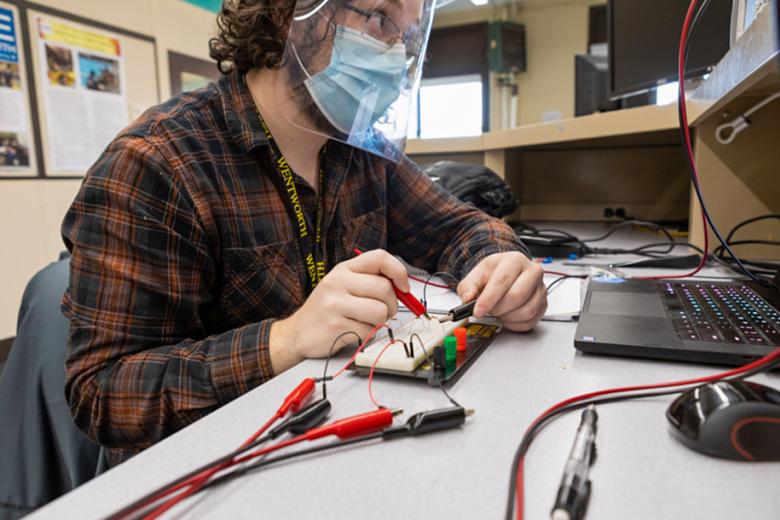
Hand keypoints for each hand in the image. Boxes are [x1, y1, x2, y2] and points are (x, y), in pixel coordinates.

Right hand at [270, 249, 407, 372]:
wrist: (298, 332)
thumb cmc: (327, 308)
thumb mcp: (344, 285)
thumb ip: (370, 281)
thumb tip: (403, 288)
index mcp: (344, 269)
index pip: (379, 257)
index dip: (398, 271)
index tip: (403, 287)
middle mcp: (338, 282)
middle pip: (384, 288)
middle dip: (392, 305)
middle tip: (385, 312)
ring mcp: (335, 304)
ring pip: (380, 311)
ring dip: (381, 321)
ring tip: (367, 322)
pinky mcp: (335, 326)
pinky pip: (369, 331)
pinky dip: (367, 335)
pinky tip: (353, 331)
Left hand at [457, 252, 546, 331]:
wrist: (505, 275)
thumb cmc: (493, 274)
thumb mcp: (476, 276)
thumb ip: (468, 287)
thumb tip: (467, 298)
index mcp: (514, 260)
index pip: (502, 280)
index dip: (489, 298)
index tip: (478, 311)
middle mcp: (532, 272)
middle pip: (517, 296)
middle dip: (498, 308)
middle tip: (488, 310)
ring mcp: (541, 289)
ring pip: (526, 311)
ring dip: (507, 317)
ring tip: (497, 311)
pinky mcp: (543, 304)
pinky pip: (530, 321)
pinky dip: (514, 323)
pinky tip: (506, 316)